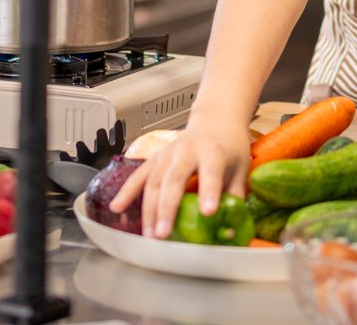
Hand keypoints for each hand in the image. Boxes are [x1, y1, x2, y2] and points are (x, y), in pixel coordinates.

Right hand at [108, 115, 251, 238]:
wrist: (215, 121)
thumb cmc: (228, 148)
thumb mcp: (240, 170)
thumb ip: (233, 199)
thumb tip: (230, 231)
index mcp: (213, 152)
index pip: (211, 173)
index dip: (209, 192)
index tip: (208, 212)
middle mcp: (187, 150)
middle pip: (174, 179)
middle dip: (167, 208)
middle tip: (164, 234)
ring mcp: (168, 153)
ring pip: (153, 181)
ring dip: (149, 209)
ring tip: (149, 235)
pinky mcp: (156, 157)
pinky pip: (139, 175)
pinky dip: (127, 191)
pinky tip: (117, 207)